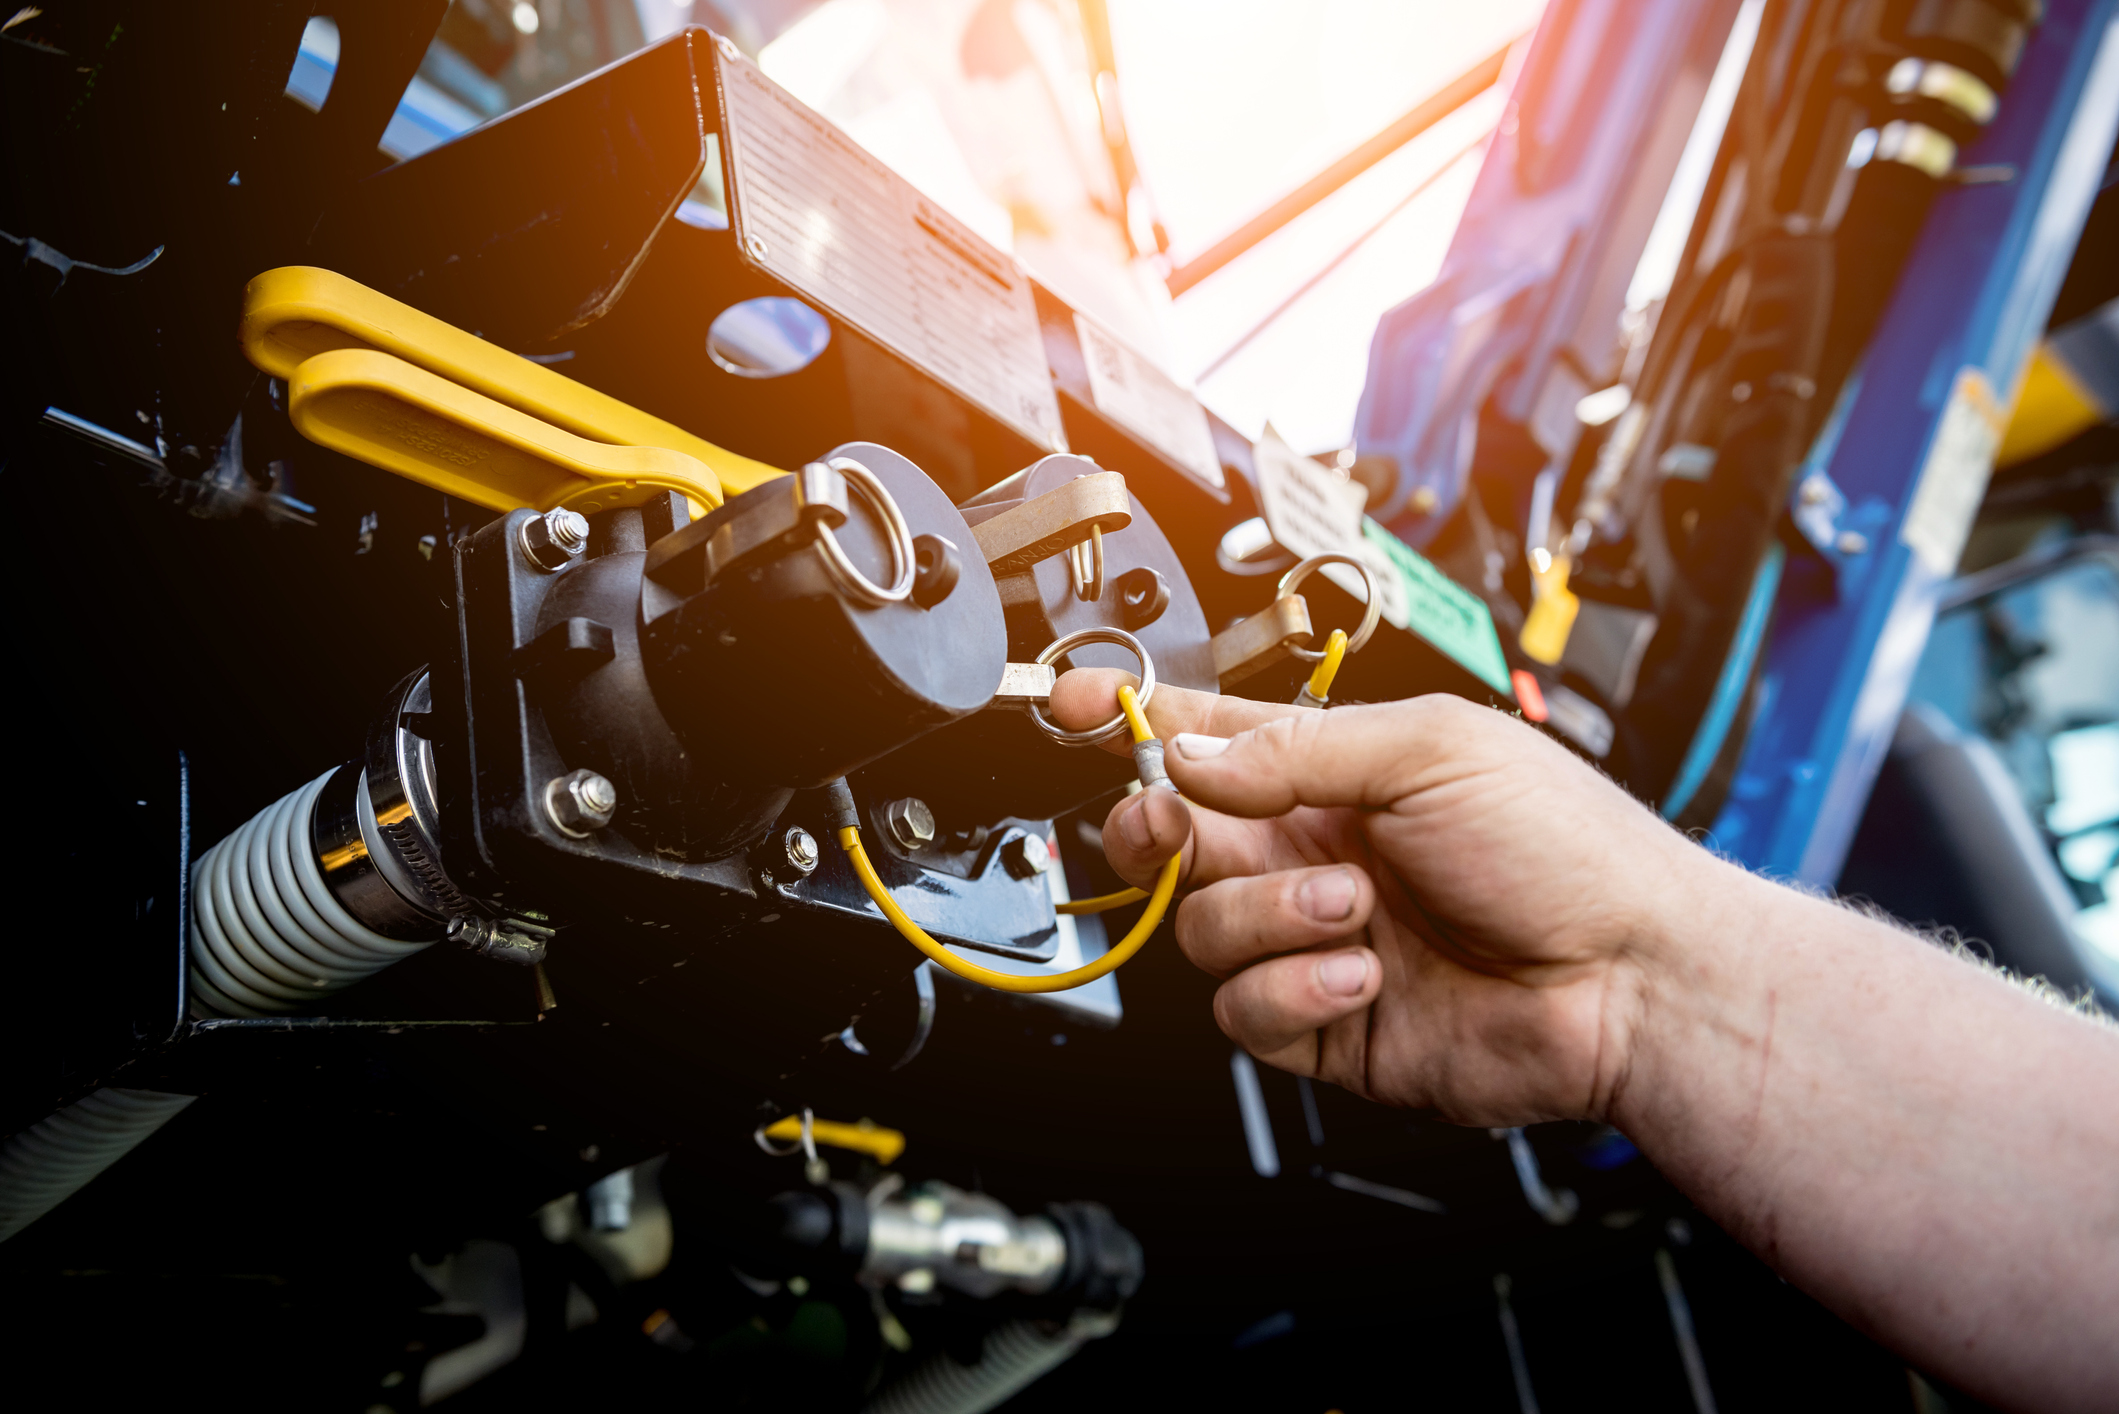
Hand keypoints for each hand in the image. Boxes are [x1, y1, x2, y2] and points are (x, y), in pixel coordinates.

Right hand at [1050, 670, 1719, 1125]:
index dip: (1131, 717)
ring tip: (1354, 910)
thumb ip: (1293, 751)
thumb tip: (1189, 756)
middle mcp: (1311, 852)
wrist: (1633, 979)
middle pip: (1173, 834)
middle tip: (1182, 822)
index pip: (1205, 736)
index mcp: (1334, 771)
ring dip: (1267, 914)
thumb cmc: (1568, 848)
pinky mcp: (1323, 1024)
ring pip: (1200, 926)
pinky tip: (1361, 975)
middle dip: (1160, 825)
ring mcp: (1312, 939)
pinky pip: (1242, 1010)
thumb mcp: (1430, 751)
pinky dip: (1291, 989)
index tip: (1074, 704)